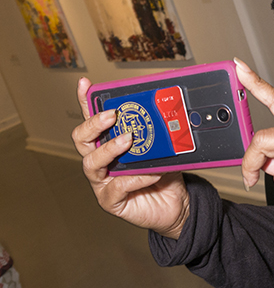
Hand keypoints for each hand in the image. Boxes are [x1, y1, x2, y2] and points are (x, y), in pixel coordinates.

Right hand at [72, 77, 189, 238]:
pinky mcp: (111, 201)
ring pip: (91, 163)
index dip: (86, 101)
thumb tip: (168, 108)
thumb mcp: (165, 147)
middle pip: (81, 139)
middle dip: (93, 124)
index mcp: (110, 143)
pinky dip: (135, 177)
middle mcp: (101, 161)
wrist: (178, 203)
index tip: (86, 84)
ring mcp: (103, 181)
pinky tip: (150, 172)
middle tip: (113, 115)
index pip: (94, 120)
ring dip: (109, 149)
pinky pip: (117, 187)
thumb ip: (160, 132)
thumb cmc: (166, 173)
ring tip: (128, 140)